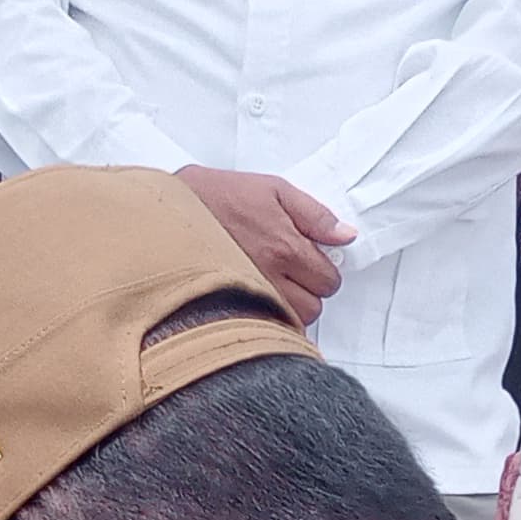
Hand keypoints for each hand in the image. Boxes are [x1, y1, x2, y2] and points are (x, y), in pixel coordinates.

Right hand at [174, 167, 352, 324]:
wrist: (174, 209)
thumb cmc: (220, 195)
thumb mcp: (275, 190)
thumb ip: (315, 215)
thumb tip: (346, 236)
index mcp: (284, 247)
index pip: (328, 281)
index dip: (325, 271)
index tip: (312, 262)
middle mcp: (268, 277)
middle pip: (313, 308)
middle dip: (311, 293)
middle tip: (295, 274)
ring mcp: (247, 296)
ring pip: (290, 324)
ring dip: (291, 309)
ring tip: (277, 287)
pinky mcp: (228, 308)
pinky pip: (262, 330)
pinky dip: (268, 321)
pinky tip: (261, 300)